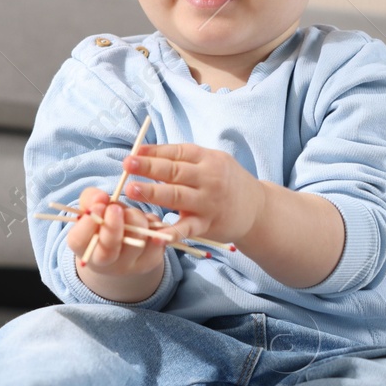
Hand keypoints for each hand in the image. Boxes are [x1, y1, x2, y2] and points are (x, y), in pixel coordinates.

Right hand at [67, 186, 168, 276]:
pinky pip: (156, 239)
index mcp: (83, 247)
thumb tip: (100, 198)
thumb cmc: (103, 222)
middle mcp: (103, 262)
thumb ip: (91, 199)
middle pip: (108, 249)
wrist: (122, 246)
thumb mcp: (92, 208)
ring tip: (131, 213)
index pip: (79, 241)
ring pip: (136, 239)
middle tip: (116, 208)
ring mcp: (128, 265)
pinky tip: (145, 222)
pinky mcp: (150, 262)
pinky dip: (153, 224)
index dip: (88, 223)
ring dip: (136, 218)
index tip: (98, 206)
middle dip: (113, 225)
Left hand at [120, 143, 264, 244]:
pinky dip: (170, 232)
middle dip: (149, 167)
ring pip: (177, 196)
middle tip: (127, 165)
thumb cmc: (226, 181)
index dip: (155, 152)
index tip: (134, 152)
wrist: (257, 209)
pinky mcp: (207, 224)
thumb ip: (183, 160)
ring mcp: (208, 202)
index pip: (178, 152)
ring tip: (132, 190)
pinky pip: (187, 228)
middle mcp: (209, 179)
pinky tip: (154, 234)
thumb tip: (146, 153)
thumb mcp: (212, 163)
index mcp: (208, 159)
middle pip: (175, 172)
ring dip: (153, 193)